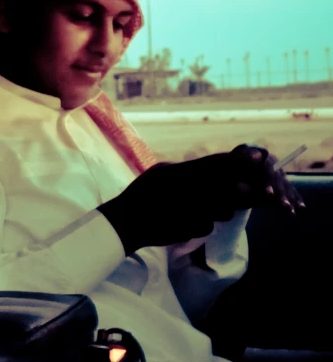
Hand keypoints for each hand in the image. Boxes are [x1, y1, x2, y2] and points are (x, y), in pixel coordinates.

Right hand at [98, 144, 304, 254]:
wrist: (123, 222)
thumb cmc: (143, 197)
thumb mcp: (163, 175)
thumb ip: (188, 173)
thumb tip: (216, 171)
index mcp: (174, 170)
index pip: (211, 163)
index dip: (237, 160)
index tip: (258, 157)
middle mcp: (179, 184)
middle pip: (220, 185)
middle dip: (240, 189)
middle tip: (257, 190)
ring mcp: (180, 205)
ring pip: (217, 208)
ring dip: (219, 210)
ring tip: (201, 209)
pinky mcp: (182, 224)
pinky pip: (204, 225)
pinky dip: (199, 225)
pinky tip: (184, 223)